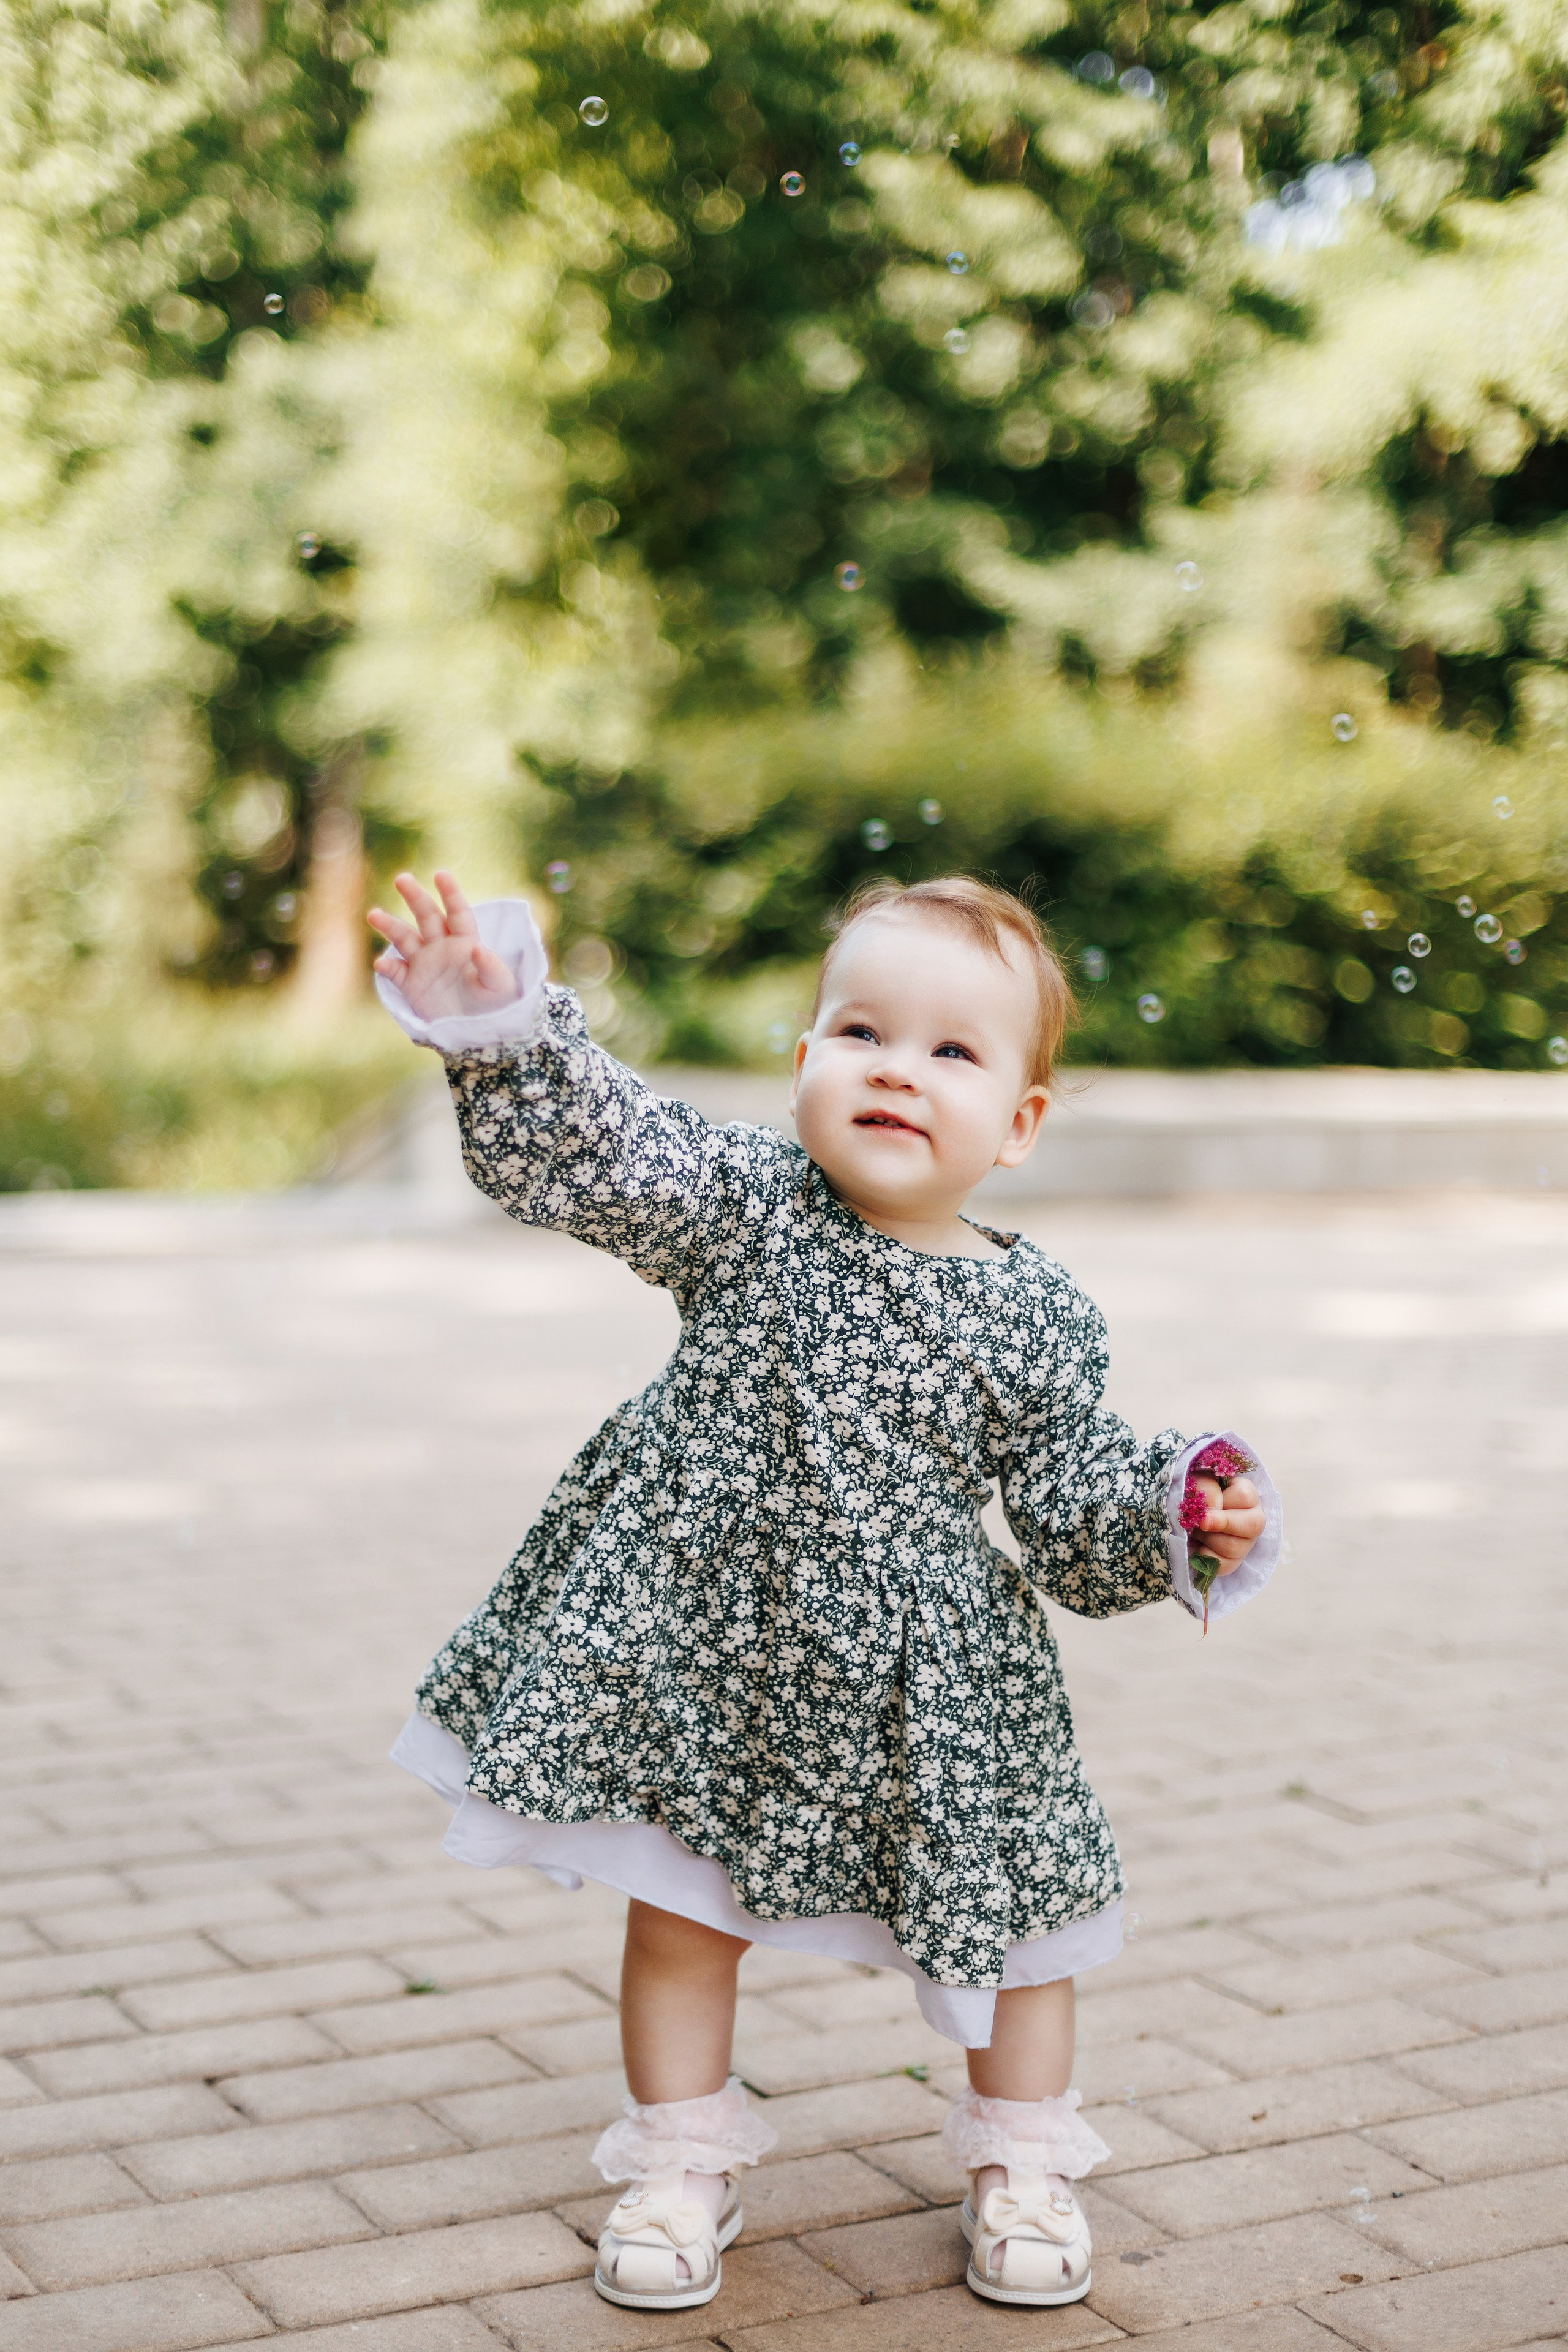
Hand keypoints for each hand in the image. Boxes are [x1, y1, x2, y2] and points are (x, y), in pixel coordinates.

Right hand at [366, 870, 520, 1022]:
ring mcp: (424, 964)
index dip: (450, 893)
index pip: (457, 912)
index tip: (440, 874)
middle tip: (401, 878)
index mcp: (465, 941)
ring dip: (390, 926)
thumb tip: (477, 949)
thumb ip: (491, 967)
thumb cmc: (497, 1004)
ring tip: (374, 914)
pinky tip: (381, 964)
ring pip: (404, 938)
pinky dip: (387, 968)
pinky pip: (396, 972)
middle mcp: (442, 947)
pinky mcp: (411, 985)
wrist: (479, 1031)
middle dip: (414, 897)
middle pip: (426, 916)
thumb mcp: (500, 986)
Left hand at [1186, 1473, 1263, 1575]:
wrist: (1181, 1513)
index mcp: (1247, 1495)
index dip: (1223, 1499)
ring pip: (1234, 1547)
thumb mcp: (1198, 1481)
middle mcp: (1252, 1520)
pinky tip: (1197, 1545)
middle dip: (1222, 1523)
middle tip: (1201, 1522)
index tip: (1205, 1501)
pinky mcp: (1232, 1562)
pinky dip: (1204, 1555)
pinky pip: (1223, 1565)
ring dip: (1207, 1538)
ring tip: (1195, 1529)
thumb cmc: (1194, 1492)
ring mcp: (1245, 1543)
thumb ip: (1206, 1488)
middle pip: (1253, 1525)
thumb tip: (1211, 1514)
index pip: (1245, 1496)